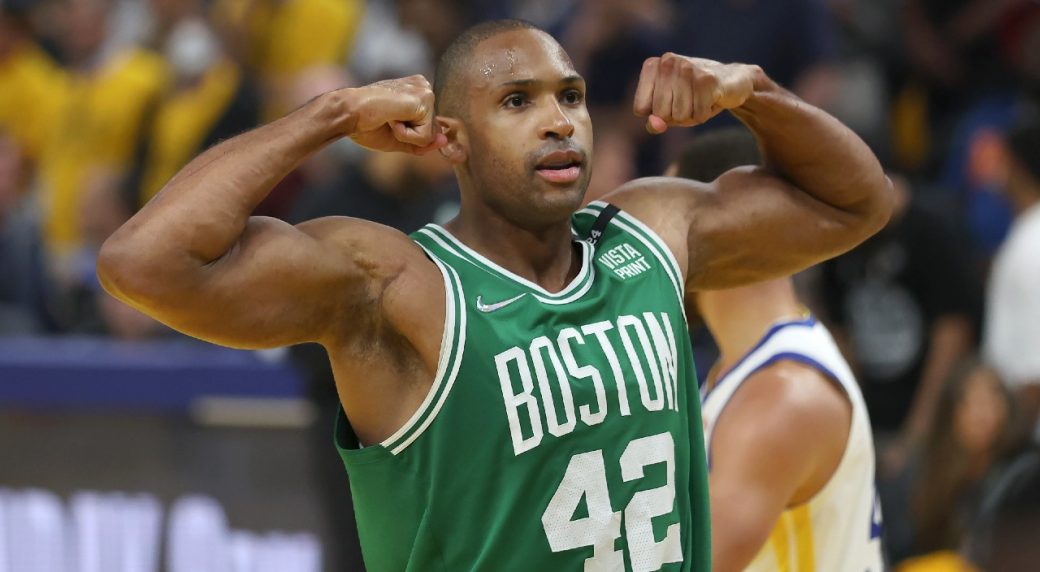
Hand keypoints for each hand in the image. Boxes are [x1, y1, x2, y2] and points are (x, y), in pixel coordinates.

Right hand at [344, 75, 446, 153]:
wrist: (348, 113)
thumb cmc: (366, 124)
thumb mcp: (399, 138)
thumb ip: (422, 143)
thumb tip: (444, 141)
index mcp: (416, 91)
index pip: (428, 127)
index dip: (409, 135)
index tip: (387, 120)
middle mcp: (423, 87)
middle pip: (432, 132)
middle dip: (408, 135)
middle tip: (386, 120)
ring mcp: (425, 91)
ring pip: (429, 135)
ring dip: (406, 135)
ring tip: (388, 119)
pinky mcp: (424, 99)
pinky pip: (424, 136)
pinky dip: (405, 135)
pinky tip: (391, 118)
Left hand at [633, 54, 758, 133]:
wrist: (734, 81)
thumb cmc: (695, 96)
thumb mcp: (670, 111)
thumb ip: (655, 121)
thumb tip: (653, 125)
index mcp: (652, 66)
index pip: (640, 109)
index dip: (658, 115)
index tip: (671, 101)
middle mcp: (667, 61)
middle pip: (660, 113)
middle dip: (676, 116)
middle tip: (690, 100)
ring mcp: (687, 68)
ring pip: (679, 116)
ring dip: (692, 115)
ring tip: (701, 99)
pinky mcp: (707, 78)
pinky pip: (698, 115)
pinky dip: (705, 114)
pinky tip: (712, 99)